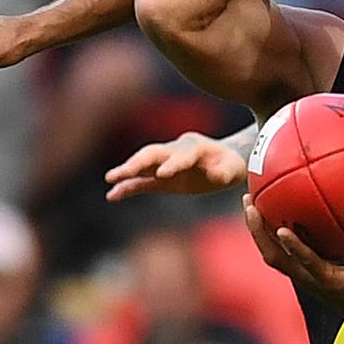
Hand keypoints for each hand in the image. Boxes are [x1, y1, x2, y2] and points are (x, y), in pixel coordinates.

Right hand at [104, 131, 246, 200]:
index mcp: (196, 148)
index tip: (162, 174)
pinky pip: (142, 180)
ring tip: (110, 179)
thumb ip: (223, 174)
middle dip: (138, 162)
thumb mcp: (233, 170)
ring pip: (144, 163)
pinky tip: (112, 195)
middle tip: (123, 172)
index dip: (173, 164)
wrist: (225, 160)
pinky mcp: (161, 176)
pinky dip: (128, 186)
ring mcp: (166, 162)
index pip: (183, 155)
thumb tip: (216, 176)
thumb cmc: (231, 165)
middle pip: (154, 153)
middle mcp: (177, 151)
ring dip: (127, 171)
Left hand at [243, 193, 343, 320]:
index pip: (306, 263)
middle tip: (250, 204)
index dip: (294, 248)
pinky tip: (266, 206)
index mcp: (325, 279)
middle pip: (273, 257)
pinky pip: (276, 249)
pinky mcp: (295, 269)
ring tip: (249, 201)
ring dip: (256, 229)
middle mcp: (305, 277)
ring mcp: (297, 274)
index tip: (282, 228)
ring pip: (269, 253)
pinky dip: (267, 230)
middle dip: (258, 232)